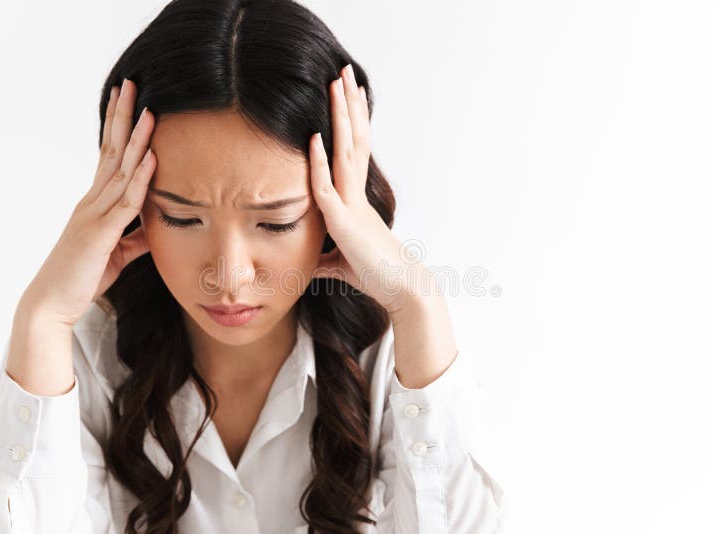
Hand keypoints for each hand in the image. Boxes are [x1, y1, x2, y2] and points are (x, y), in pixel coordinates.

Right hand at [22, 78, 155, 326]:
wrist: (53, 303)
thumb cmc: (83, 277)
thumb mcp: (117, 253)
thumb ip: (136, 237)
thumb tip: (156, 229)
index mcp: (95, 204)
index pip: (108, 157)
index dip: (119, 128)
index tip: (128, 101)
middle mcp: (92, 202)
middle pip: (111, 151)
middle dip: (122, 117)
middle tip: (132, 84)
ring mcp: (94, 214)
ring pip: (119, 169)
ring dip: (136, 140)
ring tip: (149, 110)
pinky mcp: (100, 233)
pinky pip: (125, 202)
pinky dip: (140, 179)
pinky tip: (152, 158)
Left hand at [310, 64, 421, 313]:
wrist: (401, 291)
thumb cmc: (376, 277)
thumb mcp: (341, 264)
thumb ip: (324, 258)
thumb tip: (312, 263)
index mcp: (356, 201)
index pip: (353, 152)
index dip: (351, 123)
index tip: (348, 96)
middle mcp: (357, 195)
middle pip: (354, 140)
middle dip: (348, 106)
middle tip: (344, 72)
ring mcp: (353, 205)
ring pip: (346, 152)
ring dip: (341, 117)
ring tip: (338, 83)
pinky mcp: (346, 223)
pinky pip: (328, 188)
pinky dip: (319, 163)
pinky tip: (313, 138)